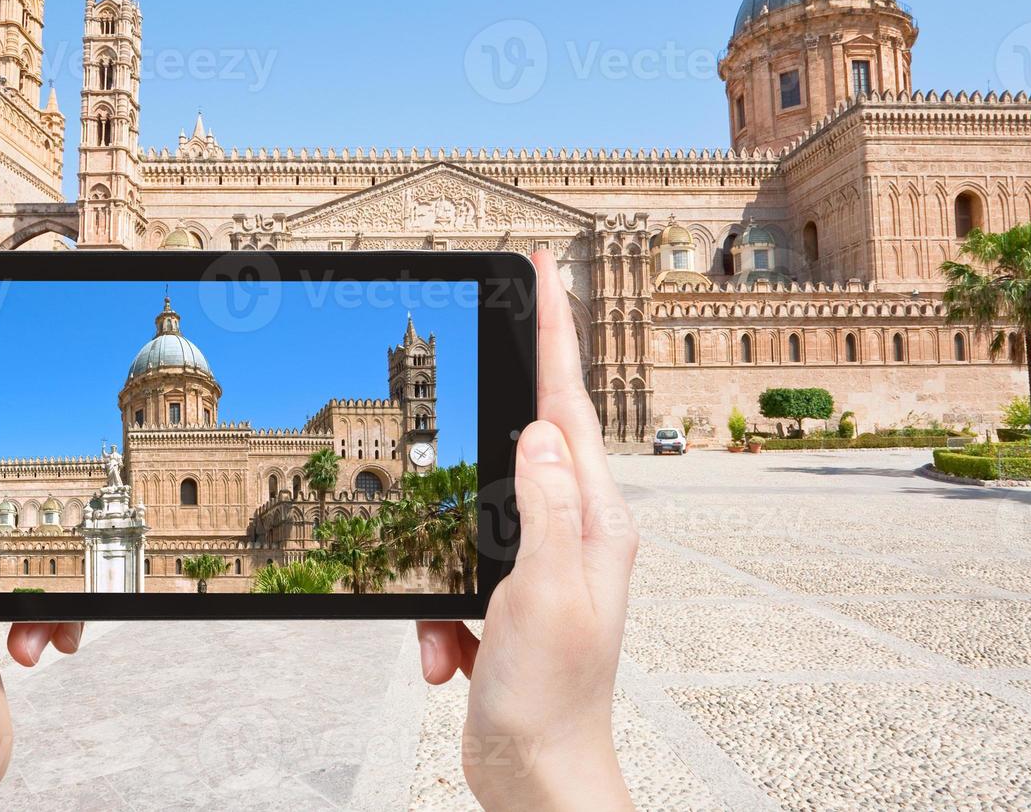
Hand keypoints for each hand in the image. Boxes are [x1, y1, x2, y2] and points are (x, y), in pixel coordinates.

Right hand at [417, 249, 637, 810]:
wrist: (538, 777)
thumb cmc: (552, 699)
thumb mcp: (543, 595)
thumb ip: (544, 507)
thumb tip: (540, 430)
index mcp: (593, 518)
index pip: (569, 403)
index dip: (555, 331)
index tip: (544, 270)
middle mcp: (574, 528)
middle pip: (528, 436)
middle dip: (496, 410)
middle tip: (483, 350)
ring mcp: (541, 558)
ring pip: (477, 508)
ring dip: (446, 555)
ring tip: (452, 630)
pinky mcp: (507, 589)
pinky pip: (456, 567)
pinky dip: (438, 609)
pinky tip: (448, 655)